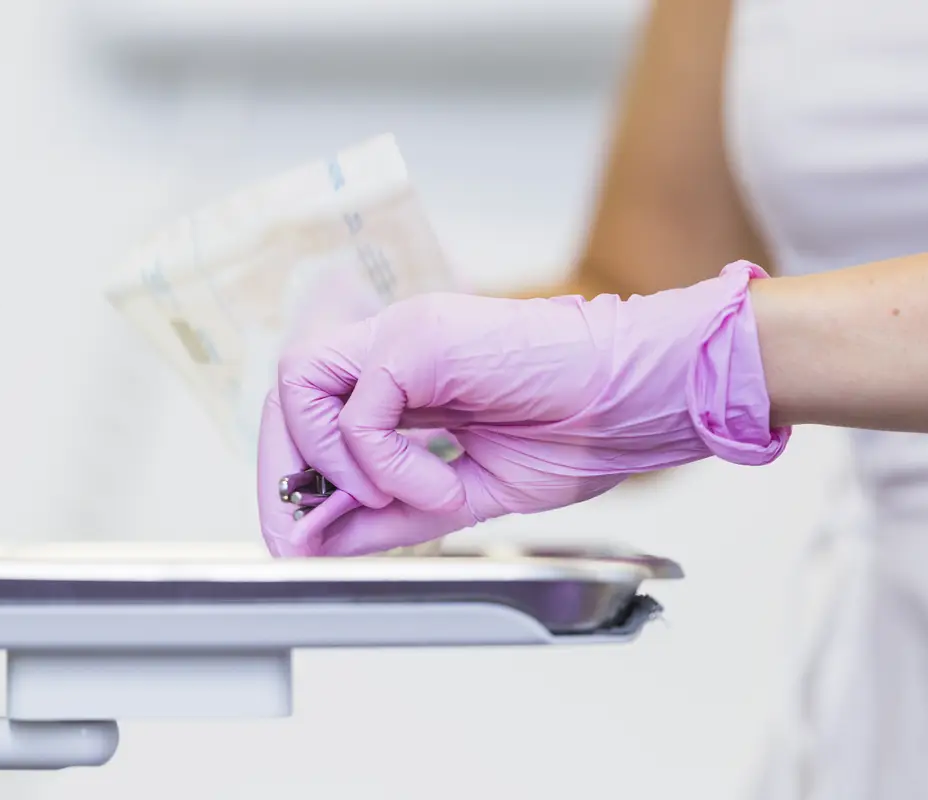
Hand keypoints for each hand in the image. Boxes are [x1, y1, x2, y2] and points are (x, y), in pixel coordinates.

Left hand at [257, 261, 789, 555]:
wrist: (643, 399)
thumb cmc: (579, 433)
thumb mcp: (465, 493)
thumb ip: (392, 514)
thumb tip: (325, 541)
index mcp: (405, 375)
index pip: (313, 406)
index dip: (292, 467)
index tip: (299, 529)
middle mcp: (396, 345)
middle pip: (291, 390)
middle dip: (284, 469)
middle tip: (301, 530)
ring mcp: (407, 333)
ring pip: (301, 383)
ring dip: (330, 459)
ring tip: (393, 497)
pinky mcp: (423, 338)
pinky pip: (360, 409)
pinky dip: (383, 462)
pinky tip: (438, 484)